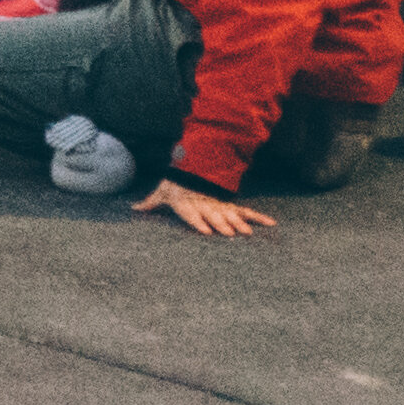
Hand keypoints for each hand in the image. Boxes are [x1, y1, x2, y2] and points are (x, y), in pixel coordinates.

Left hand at [136, 174, 276, 240]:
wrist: (192, 170)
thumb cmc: (174, 186)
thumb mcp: (161, 193)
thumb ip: (150, 202)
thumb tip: (132, 208)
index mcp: (188, 203)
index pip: (192, 213)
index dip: (198, 222)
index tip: (205, 231)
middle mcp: (205, 206)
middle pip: (214, 216)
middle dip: (221, 224)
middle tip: (230, 234)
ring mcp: (219, 206)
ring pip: (231, 215)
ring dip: (238, 223)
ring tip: (246, 233)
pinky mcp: (230, 206)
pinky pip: (246, 212)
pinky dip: (259, 217)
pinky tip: (271, 224)